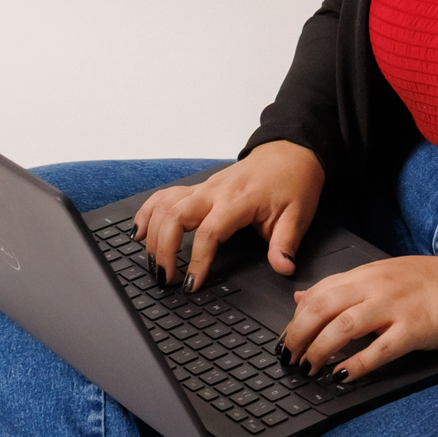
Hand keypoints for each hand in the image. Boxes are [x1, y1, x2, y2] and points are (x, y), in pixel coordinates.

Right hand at [133, 141, 323, 289]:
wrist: (290, 152)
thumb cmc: (293, 182)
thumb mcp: (298, 215)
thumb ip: (286, 244)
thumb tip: (283, 268)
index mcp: (239, 200)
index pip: (209, 232)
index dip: (197, 260)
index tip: (192, 283)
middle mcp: (215, 192)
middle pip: (175, 216)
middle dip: (163, 249)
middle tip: (164, 277)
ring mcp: (204, 187)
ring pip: (164, 205)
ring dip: (152, 233)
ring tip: (149, 261)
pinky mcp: (198, 187)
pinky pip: (165, 196)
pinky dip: (148, 212)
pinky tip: (139, 231)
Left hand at [279, 254, 437, 383]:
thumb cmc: (428, 283)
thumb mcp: (380, 275)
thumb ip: (342, 287)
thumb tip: (302, 297)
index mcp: (366, 274)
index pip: (319, 293)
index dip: (296, 319)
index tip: (287, 341)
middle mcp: (375, 287)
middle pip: (323, 308)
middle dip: (300, 336)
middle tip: (290, 358)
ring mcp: (395, 308)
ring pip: (344, 327)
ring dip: (320, 350)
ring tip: (310, 369)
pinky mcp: (415, 329)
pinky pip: (379, 349)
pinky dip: (357, 364)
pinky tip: (343, 376)